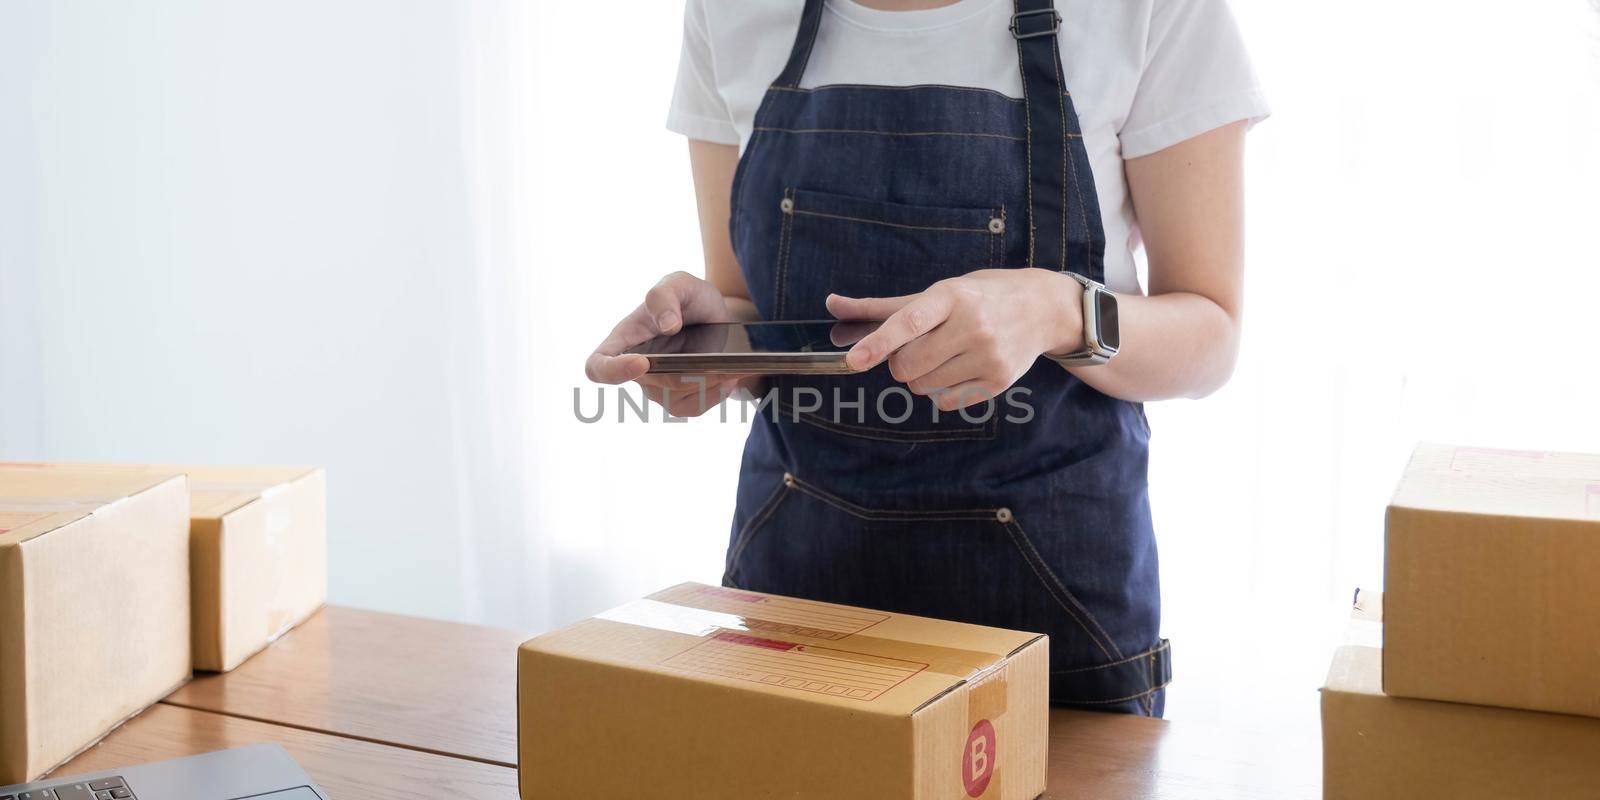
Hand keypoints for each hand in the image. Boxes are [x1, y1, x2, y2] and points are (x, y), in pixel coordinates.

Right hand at [585, 271, 749, 416]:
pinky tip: (727, 377)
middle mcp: (636, 369)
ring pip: (676, 399)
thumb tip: (666, 325)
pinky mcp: (679, 401)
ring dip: (705, 384)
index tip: (641, 363)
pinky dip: (714, 394)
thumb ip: (665, 294)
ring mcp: (657, 389)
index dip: (612, 371)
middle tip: (715, 361)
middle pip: (652, 385)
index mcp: (624, 340)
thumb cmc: (690, 299)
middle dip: (684, 373)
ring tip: (727, 366)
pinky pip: (693, 408)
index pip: (598, 366)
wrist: (718, 319)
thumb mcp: (680, 284)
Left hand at [826, 268, 1082, 410]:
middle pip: (908, 365)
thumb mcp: (938, 292)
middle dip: (900, 362)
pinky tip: (960, 369)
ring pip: (923, 387)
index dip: (878, 342)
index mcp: (952, 296)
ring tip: (945, 355)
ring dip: (921, 377)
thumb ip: (883, 306)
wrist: (1043, 308)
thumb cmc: (980, 296)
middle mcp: (972, 325)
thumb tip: (831, 305)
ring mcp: (988, 355)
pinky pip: (945, 402)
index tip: (854, 360)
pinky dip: (941, 391)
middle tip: (919, 348)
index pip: (909, 321)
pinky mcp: (998, 381)